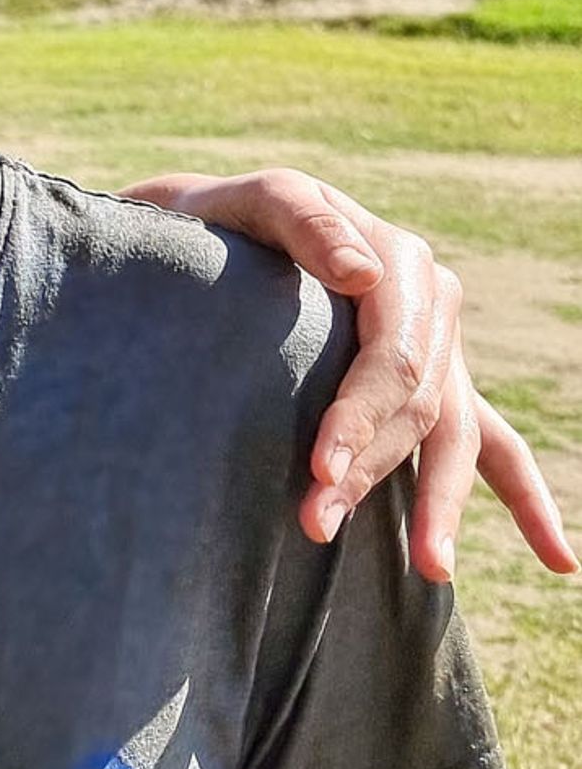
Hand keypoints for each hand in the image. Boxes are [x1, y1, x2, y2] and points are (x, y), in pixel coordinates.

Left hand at [128, 169, 574, 584]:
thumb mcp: (258, 200)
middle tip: (315, 525)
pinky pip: (495, 448)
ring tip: (429, 569)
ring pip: (452, 439)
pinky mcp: (437, 389)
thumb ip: (304, 222)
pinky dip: (525, 502)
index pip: (392, 357)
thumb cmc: (230, 219)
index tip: (318, 469)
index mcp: (403, 264)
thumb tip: (364, 273)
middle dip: (372, 471)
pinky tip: (558, 561)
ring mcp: (442, 353)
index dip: (359, 418)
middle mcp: (434, 308)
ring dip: (438, 507)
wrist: (220, 233)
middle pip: (419, 407)